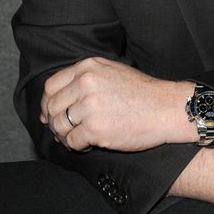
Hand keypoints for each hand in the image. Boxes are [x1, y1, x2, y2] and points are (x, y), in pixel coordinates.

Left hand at [40, 57, 195, 151]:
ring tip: (80, 137)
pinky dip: (78, 146)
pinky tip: (90, 143)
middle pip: (52, 107)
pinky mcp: (96, 129)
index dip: (48, 103)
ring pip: (59, 126)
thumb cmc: (141, 92)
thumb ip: (82, 80)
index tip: (53, 113)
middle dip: (55, 122)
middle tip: (67, 130)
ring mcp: (90, 106)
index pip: (51, 86)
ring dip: (65, 136)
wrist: (165, 108)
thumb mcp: (112, 71)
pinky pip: (72, 142)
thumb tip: (50, 104)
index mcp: (88, 67)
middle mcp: (86, 83)